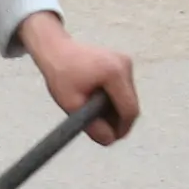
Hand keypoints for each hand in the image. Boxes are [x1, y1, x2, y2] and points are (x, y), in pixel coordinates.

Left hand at [14, 12, 138, 143]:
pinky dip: (115, 99)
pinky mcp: (123, 62)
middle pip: (131, 104)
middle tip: (102, 131)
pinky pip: (125, 88)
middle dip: (119, 120)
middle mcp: (125, 64)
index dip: (123, 128)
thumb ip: (92, 126)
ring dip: (117, 110)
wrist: (56, 48)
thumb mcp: (72, 105)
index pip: (129, 110)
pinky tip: (98, 102)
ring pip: (129, 97)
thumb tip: (110, 141)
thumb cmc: (60, 74)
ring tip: (96, 115)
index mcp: (114, 73)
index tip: (112, 139)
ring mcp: (125, 61)